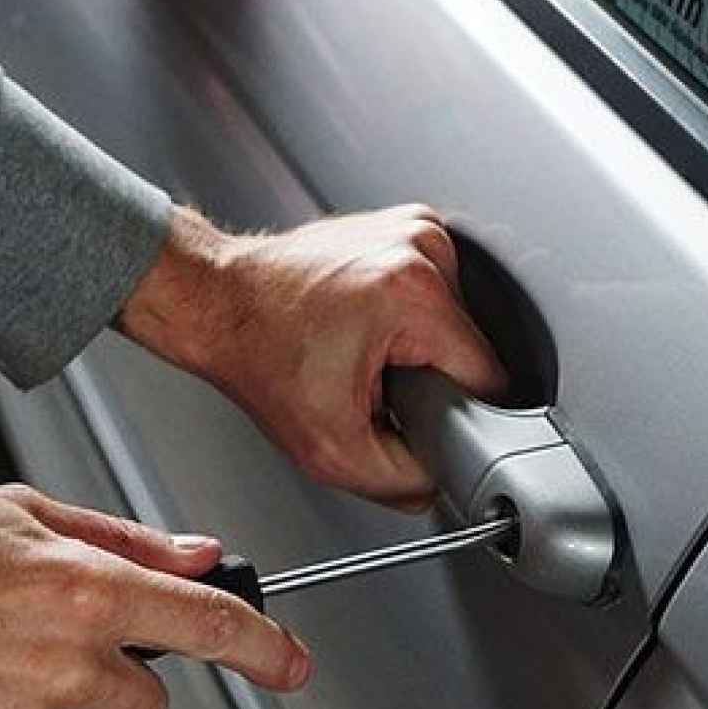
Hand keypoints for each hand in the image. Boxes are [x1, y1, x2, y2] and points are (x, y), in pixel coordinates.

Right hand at [0, 485, 309, 708]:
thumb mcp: (13, 512)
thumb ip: (120, 539)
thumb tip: (199, 555)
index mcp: (82, 591)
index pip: (207, 626)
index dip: (264, 649)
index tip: (292, 665)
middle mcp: (64, 665)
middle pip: (144, 703)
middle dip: (112, 681)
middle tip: (39, 642)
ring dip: (33, 702)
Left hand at [118, 205, 507, 509]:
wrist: (218, 303)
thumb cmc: (258, 356)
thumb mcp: (331, 451)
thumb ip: (403, 483)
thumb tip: (442, 483)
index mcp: (414, 293)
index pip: (489, 378)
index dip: (456, 413)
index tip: (413, 413)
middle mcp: (422, 247)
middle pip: (471, 349)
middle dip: (431, 378)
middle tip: (373, 382)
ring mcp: (415, 229)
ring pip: (457, 323)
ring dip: (420, 347)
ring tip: (364, 350)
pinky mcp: (406, 226)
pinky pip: (437, 294)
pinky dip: (410, 318)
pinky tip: (367, 324)